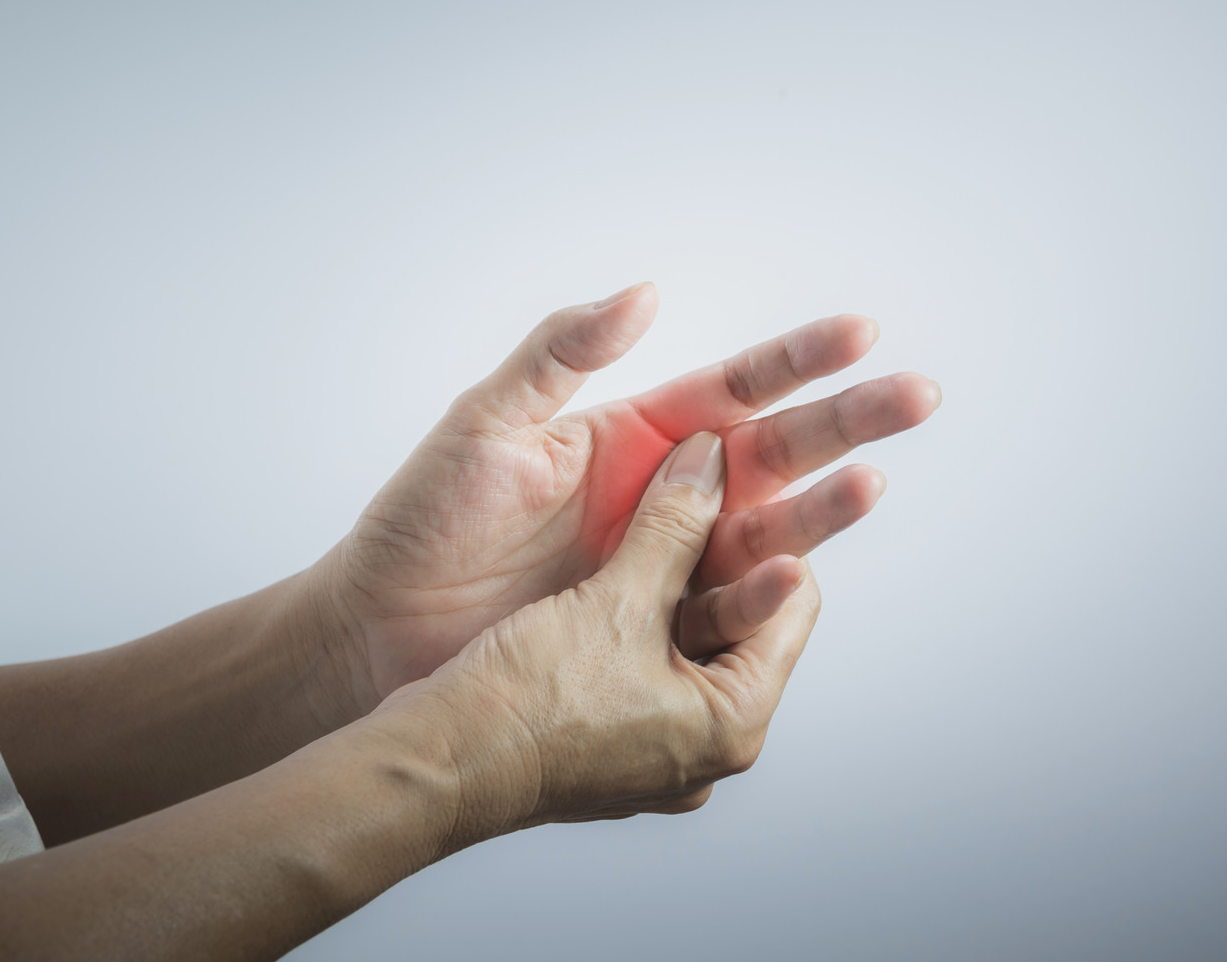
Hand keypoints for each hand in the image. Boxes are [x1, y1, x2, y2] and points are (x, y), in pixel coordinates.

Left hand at [310, 284, 939, 717]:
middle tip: (918, 397)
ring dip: (822, 510)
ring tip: (872, 485)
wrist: (381, 628)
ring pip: (766, 534)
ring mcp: (666, 565)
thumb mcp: (487, 422)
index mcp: (635, 434)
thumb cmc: (424, 521)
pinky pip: (724, 611)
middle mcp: (667, 497)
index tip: (862, 332)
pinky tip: (801, 583)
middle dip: (847, 424)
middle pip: (776, 455)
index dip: (799, 360)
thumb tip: (646, 291)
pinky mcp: (655, 628)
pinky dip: (766, 598)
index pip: (735, 386)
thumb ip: (560, 355)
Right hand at [368, 432, 820, 842]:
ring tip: (657, 519)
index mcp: (732, 725)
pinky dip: (635, 614)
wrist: (434, 766)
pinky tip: (610, 568)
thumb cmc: (527, 704)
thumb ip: (674, 524)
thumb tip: (712, 460)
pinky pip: (642, 663)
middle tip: (702, 490)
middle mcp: (704, 748)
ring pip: (686, 639)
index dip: (773, 533)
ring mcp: (655, 749)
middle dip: (720, 553)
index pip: (792, 609)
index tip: (743, 482)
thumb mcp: (617, 599)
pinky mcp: (608, 740)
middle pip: (739, 622)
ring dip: (674, 577)